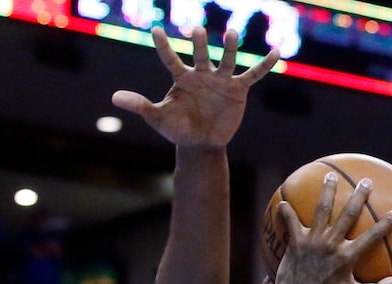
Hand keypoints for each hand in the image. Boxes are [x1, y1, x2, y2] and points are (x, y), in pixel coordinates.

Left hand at [112, 26, 279, 146]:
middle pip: (201, 55)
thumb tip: (115, 97)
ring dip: (229, 47)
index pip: (170, 59)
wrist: (201, 144)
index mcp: (182, 78)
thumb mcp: (158, 118)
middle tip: (197, 30)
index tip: (154, 30)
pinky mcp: (238, 89)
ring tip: (231, 33)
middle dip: (200, 44)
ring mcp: (221, 79)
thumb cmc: (178, 129)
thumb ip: (140, 105)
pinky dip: (264, 65)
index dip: (163, 46)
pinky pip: (253, 75)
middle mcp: (202, 74)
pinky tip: (276, 52)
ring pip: (226, 60)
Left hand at [271, 174, 391, 283]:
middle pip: (348, 214)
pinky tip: (283, 201)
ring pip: (322, 210)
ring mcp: (313, 241)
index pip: (372, 236)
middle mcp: (331, 245)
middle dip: (359, 196)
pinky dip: (286, 211)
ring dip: (327, 191)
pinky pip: (291, 221)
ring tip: (330, 176)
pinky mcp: (296, 242)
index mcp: (347, 257)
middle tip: (366, 182)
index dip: (386, 224)